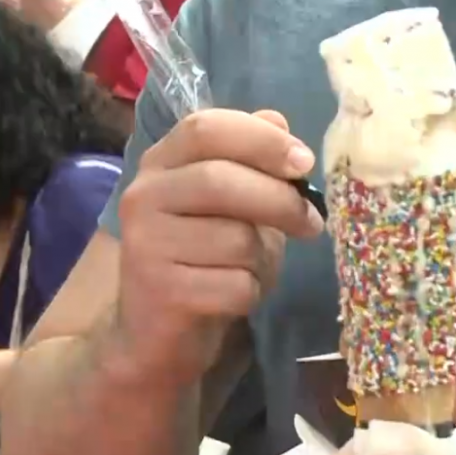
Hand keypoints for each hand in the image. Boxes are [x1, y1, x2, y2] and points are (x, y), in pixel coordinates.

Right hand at [114, 109, 323, 382]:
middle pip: (221, 180)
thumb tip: (278, 120)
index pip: (207, 128)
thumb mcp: (231, 203)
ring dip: (264, 259)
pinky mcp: (161, 291)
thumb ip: (250, 160)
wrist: (155, 334)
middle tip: (311, 223)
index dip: (261, 141)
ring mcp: (146, 244)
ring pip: (236, 240)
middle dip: (279, 200)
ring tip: (255, 269)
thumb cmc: (203, 258)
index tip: (304, 162)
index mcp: (162, 162)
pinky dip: (252, 293)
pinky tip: (235, 296)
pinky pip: (235, 285)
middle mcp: (144, 196)